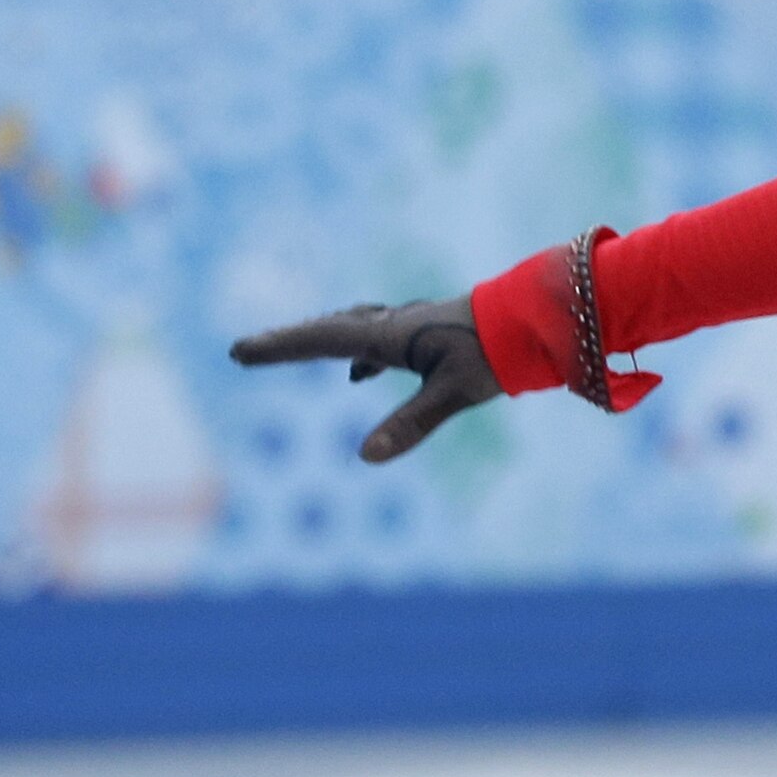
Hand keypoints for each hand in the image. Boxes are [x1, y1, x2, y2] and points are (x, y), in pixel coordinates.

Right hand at [230, 296, 500, 462]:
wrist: (538, 319)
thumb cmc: (496, 352)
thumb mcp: (453, 393)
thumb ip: (410, 424)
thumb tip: (365, 456)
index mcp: (390, 335)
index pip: (321, 341)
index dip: (278, 348)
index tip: (238, 351)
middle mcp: (394, 325)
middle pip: (329, 330)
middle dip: (289, 342)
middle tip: (249, 350)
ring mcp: (413, 326)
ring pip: (354, 331)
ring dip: (321, 341)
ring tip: (292, 350)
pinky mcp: (432, 332)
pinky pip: (381, 340)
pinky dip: (360, 353)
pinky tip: (360, 372)